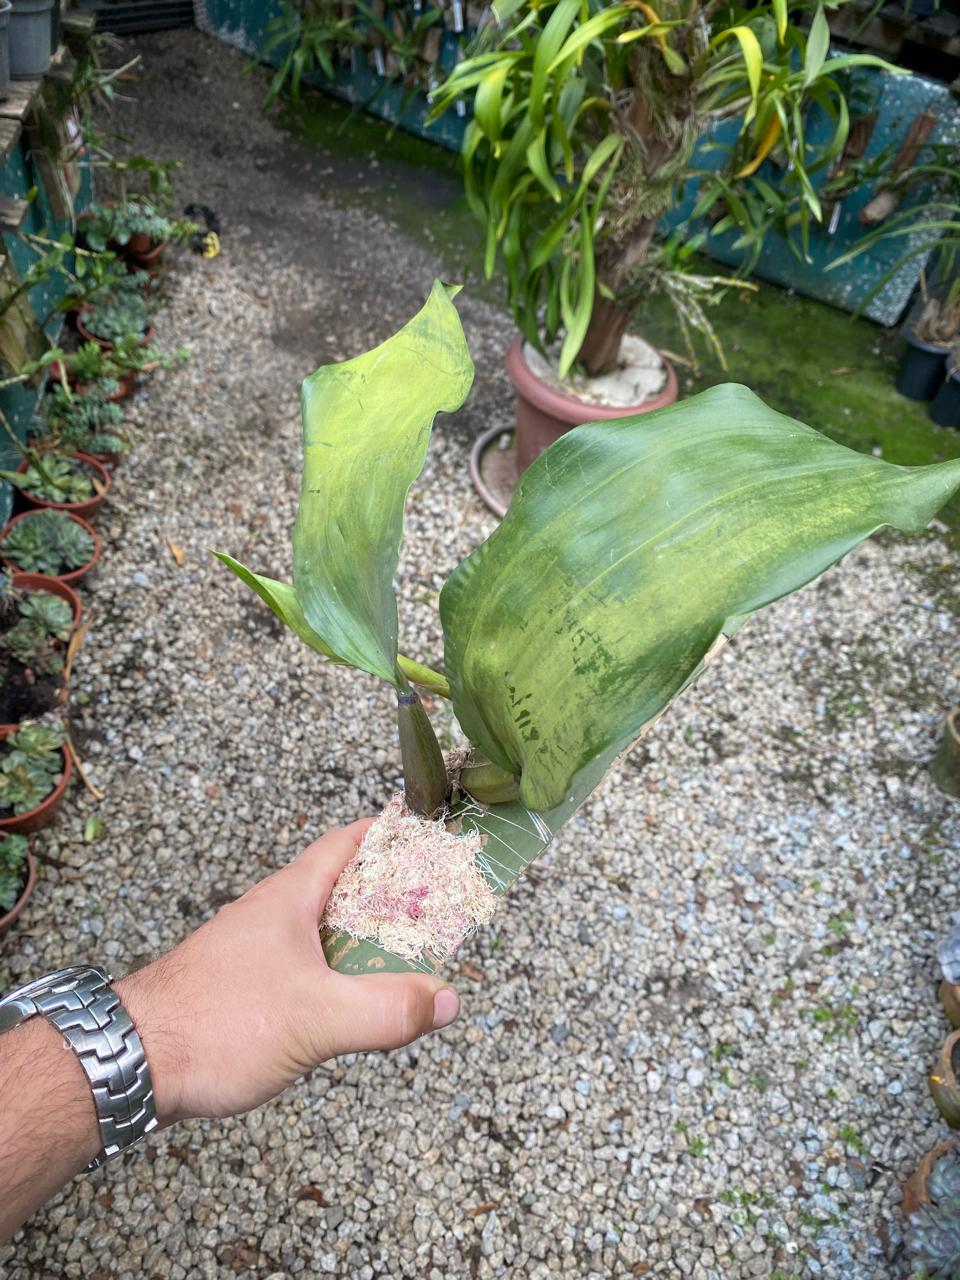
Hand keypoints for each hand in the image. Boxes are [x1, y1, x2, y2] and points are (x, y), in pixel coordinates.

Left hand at [115, 820, 459, 1125]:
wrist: (130, 1062)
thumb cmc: (214, 1023)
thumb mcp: (315, 1017)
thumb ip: (386, 1008)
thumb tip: (446, 1000)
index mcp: (290, 898)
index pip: (346, 843)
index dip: (388, 834)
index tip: (427, 834)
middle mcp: (272, 915)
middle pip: (341, 887)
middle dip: (389, 895)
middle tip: (434, 908)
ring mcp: (255, 951)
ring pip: (322, 931)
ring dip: (363, 940)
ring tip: (404, 960)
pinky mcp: (244, 988)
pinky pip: (304, 967)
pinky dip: (337, 974)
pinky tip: (350, 1005)